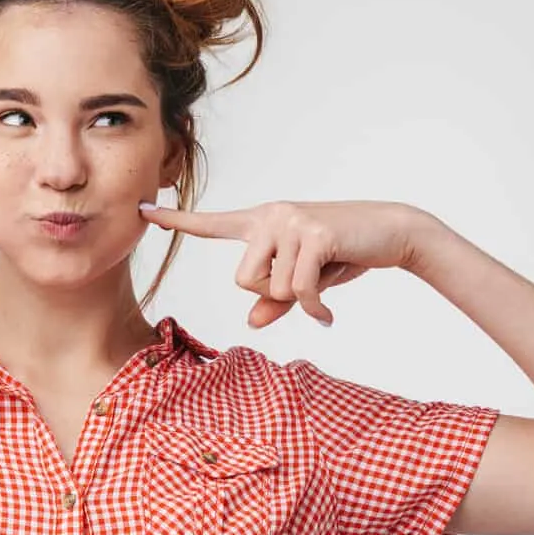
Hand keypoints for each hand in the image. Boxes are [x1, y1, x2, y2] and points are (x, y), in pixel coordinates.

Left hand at [140, 200, 435, 327]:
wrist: (391, 231)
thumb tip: (250, 323)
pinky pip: (298, 290)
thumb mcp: (303, 281)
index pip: (210, 224)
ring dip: (299, 298)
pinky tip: (329, 309)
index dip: (175, 221)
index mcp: (260, 222)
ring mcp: (291, 222)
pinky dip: (315, 308)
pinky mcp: (314, 234)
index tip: (143, 211)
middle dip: (273, 294)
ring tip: (323, 279)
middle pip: (242, 280)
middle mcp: (270, 216)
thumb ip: (273, 301)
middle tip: (304, 282)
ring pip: (271, 288)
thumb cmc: (342, 255)